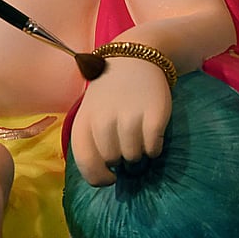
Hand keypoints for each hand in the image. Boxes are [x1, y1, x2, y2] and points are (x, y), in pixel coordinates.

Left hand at [70, 57, 172, 186]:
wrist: (134, 59)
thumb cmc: (108, 93)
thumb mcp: (90, 112)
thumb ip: (90, 139)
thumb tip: (100, 175)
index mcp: (84, 120)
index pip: (86, 162)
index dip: (97, 178)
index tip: (108, 179)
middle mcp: (104, 120)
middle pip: (112, 160)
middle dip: (119, 161)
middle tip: (124, 148)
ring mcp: (129, 117)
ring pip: (133, 157)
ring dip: (137, 155)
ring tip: (137, 139)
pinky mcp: (154, 115)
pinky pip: (153, 148)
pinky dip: (154, 149)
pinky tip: (151, 137)